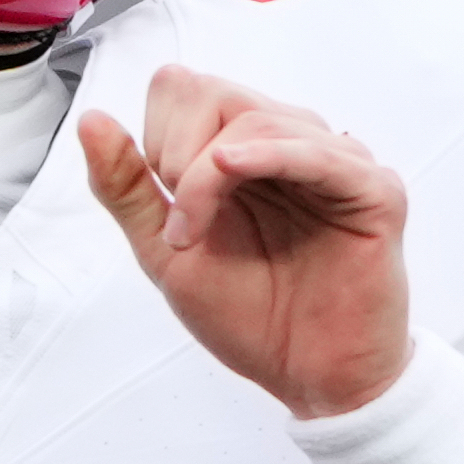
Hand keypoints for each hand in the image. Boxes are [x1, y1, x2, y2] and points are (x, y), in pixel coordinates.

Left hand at [79, 65, 412, 418]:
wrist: (309, 376)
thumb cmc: (252, 316)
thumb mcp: (164, 250)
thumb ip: (127, 186)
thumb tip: (90, 119)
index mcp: (242, 150)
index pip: (184, 87)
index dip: (160, 138)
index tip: (168, 208)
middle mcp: (289, 143)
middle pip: (213, 92)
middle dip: (176, 153)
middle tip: (183, 223)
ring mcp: (335, 162)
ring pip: (254, 119)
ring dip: (205, 177)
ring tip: (198, 235)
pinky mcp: (373, 191)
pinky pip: (315, 151)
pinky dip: (266, 154)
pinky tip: (229, 167)